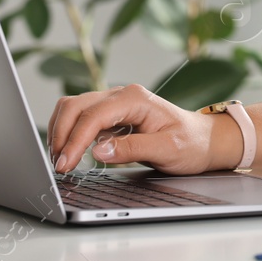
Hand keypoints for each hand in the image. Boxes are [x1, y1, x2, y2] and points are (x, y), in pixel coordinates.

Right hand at [47, 84, 232, 173]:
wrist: (204, 140)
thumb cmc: (190, 144)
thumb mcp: (167, 150)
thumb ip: (132, 149)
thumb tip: (97, 151)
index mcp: (135, 99)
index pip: (93, 116)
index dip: (75, 140)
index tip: (65, 164)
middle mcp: (122, 95)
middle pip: (76, 106)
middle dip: (61, 134)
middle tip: (58, 165)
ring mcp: (115, 102)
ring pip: (74, 108)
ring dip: (62, 131)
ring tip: (60, 159)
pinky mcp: (111, 113)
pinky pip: (82, 117)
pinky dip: (70, 132)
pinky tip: (71, 152)